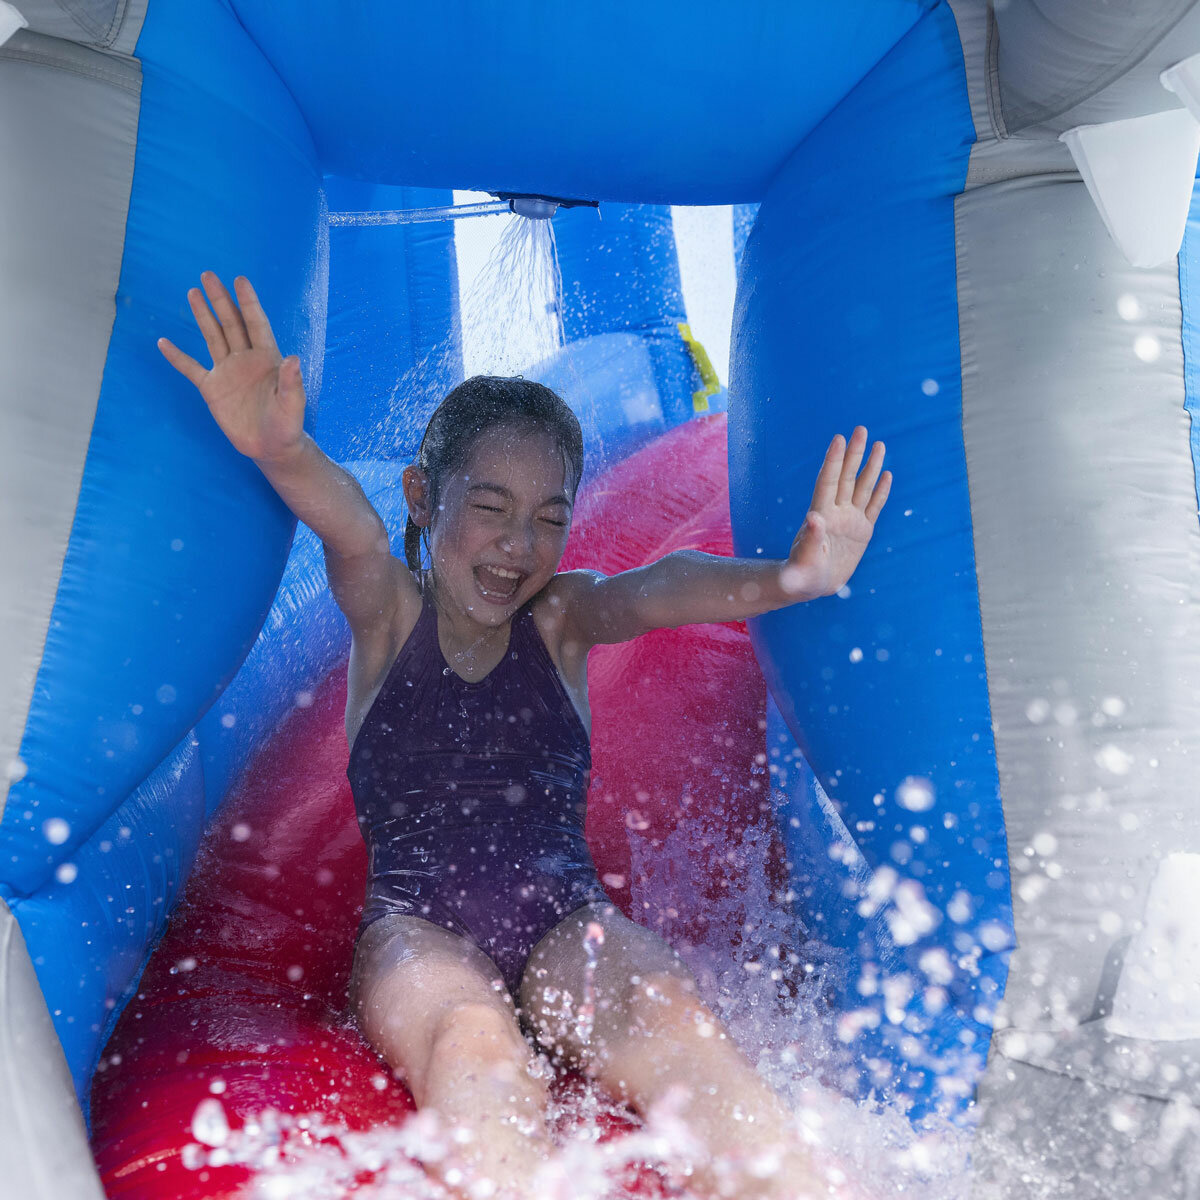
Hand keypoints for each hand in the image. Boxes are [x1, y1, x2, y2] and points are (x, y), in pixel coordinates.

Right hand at [157, 272, 306, 464]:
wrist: (270, 447)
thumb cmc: (287, 425)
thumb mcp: (292, 404)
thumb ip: (292, 382)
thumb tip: (293, 358)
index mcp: (267, 358)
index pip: (256, 324)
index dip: (248, 302)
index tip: (240, 280)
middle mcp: (245, 359)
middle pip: (231, 323)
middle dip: (220, 299)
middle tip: (208, 275)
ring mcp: (227, 372)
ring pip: (213, 337)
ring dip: (203, 315)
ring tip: (193, 292)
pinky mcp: (212, 389)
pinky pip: (191, 369)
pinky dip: (177, 357)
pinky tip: (163, 342)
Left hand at [780, 426, 890, 598]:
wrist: (810, 586)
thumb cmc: (801, 575)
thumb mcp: (803, 560)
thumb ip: (808, 541)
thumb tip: (814, 518)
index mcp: (821, 515)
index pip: (828, 482)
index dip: (834, 461)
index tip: (839, 439)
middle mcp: (836, 512)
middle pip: (847, 478)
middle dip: (854, 454)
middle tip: (861, 429)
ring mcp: (850, 521)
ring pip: (862, 488)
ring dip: (870, 466)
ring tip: (879, 444)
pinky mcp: (862, 532)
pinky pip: (873, 508)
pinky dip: (880, 492)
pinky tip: (887, 474)